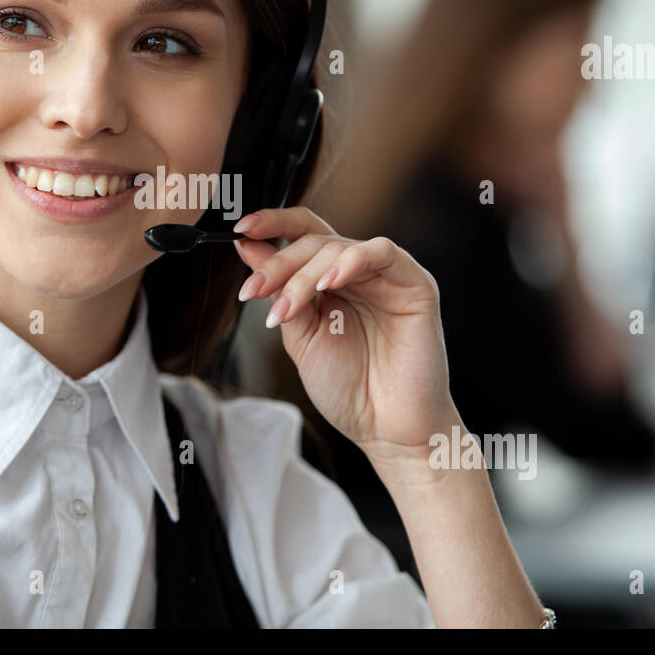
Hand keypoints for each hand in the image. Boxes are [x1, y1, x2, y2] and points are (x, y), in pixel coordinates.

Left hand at [233, 207, 458, 460]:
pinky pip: (382, 253)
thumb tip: (249, 248)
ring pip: (339, 247)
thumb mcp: (300, 336)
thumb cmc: (348, 389)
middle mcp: (360, 273)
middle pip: (315, 241)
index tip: (240, 231)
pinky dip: (351, 261)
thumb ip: (280, 292)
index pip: (304, 235)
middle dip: (279, 265)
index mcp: (333, 281)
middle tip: (255, 291)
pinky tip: (328, 283)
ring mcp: (388, 277)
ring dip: (304, 272)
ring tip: (288, 307)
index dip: (273, 225)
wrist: (385, 430)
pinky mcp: (415, 285)